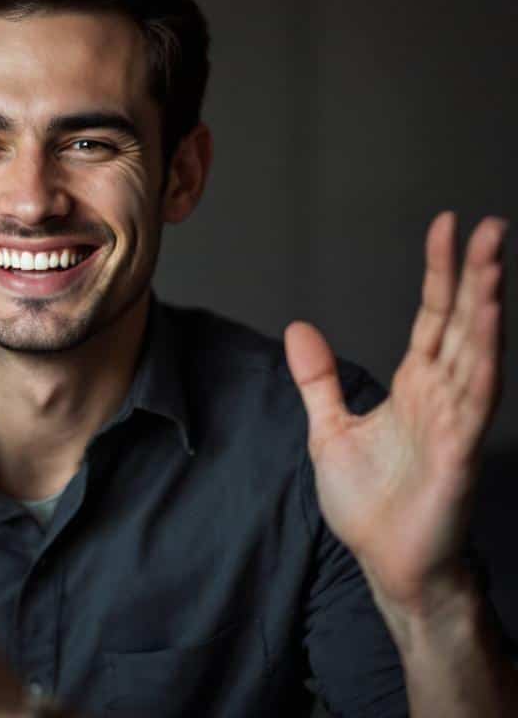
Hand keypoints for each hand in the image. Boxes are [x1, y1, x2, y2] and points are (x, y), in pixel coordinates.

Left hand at [285, 211, 507, 614]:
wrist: (388, 564)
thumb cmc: (371, 504)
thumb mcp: (330, 430)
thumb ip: (319, 379)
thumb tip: (299, 328)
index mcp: (416, 387)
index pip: (432, 317)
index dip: (440, 273)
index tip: (447, 226)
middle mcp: (442, 397)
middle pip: (461, 324)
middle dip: (474, 275)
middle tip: (487, 226)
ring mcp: (455, 423)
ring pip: (474, 354)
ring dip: (485, 309)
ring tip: (491, 263)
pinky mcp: (458, 454)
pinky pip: (474, 403)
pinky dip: (480, 366)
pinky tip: (486, 332)